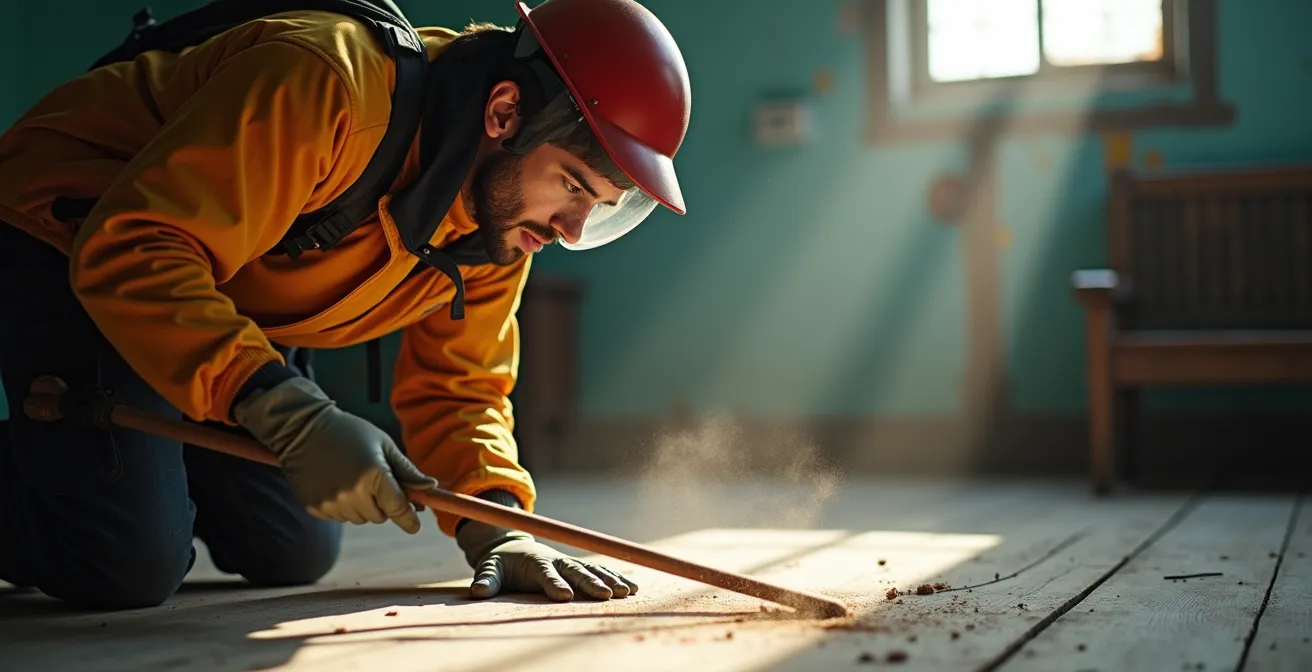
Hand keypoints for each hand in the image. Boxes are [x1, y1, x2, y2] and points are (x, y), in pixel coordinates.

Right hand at [233, 377, 436, 532]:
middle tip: (373, 481)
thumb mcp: (383, 445)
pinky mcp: (315, 507)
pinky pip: (340, 517)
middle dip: (383, 504)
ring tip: (351, 478)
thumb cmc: (349, 432)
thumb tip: (430, 487)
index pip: (398, 508)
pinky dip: (343, 505)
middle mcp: (352, 493)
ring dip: (362, 505)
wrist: (302, 428)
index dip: (409, 519)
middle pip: (380, 516)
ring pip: (360, 518)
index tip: (414, 526)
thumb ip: (407, 470)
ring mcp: (332, 502)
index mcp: (374, 474)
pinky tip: (335, 483)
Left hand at [456, 523, 637, 601]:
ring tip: (627, 592)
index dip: (555, 583)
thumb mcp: (489, 569)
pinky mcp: (578, 567)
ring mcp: (570, 563)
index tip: (564, 596)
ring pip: (593, 569)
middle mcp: (556, 560)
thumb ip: (485, 580)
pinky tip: (633, 588)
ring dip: (610, 580)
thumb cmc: (500, 563)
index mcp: (535, 561)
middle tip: (606, 595)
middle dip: (592, 583)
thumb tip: (477, 592)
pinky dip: (616, 577)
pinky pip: (600, 571)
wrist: (512, 548)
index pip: (545, 573)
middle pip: (576, 571)